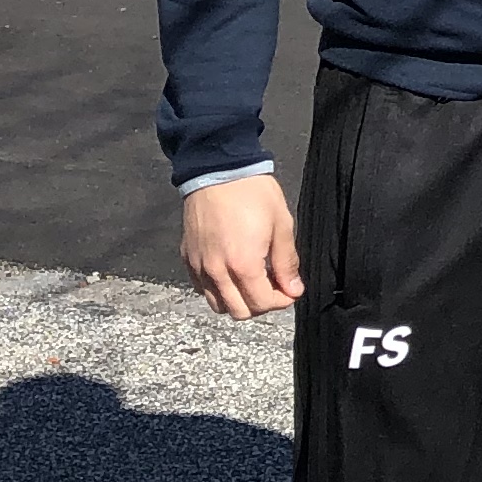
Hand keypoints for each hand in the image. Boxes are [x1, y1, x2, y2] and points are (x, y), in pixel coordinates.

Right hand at [180, 173, 303, 318]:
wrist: (218, 169)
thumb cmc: (251, 192)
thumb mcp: (281, 225)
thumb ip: (286, 262)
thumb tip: (293, 289)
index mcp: (243, 264)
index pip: (262, 303)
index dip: (281, 302)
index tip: (290, 291)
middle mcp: (216, 271)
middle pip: (240, 312)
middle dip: (261, 305)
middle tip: (274, 288)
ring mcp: (199, 266)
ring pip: (218, 305)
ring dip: (238, 301)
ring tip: (253, 282)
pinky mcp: (188, 258)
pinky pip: (202, 289)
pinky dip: (218, 290)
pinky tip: (232, 273)